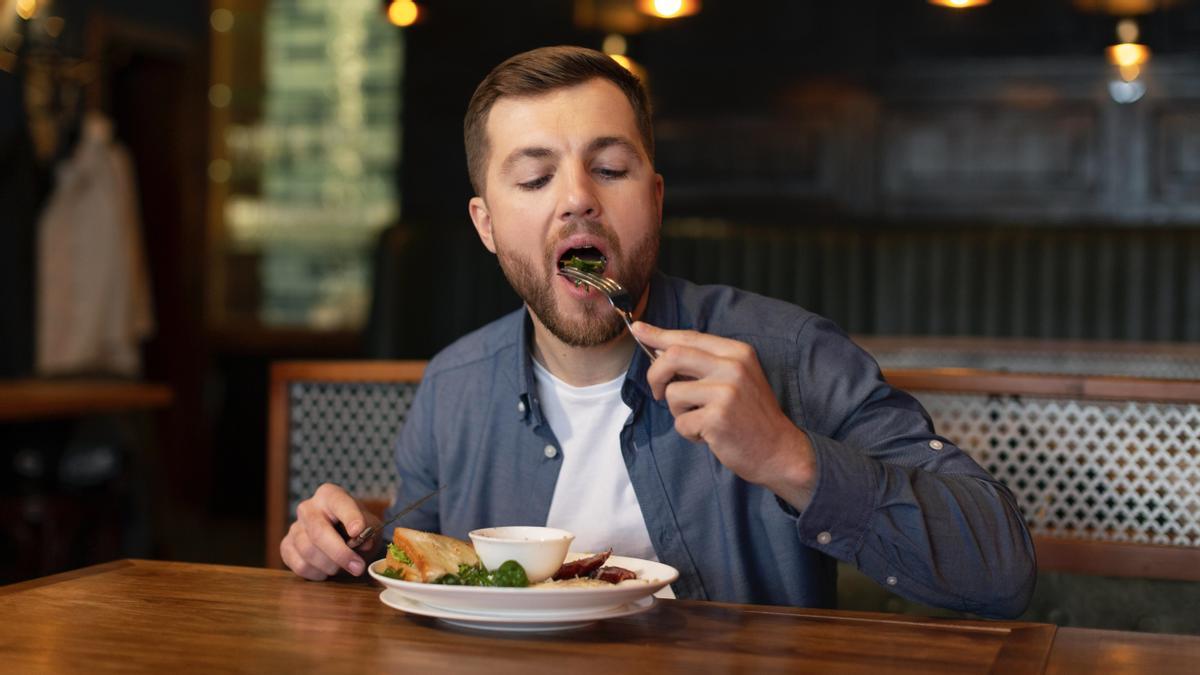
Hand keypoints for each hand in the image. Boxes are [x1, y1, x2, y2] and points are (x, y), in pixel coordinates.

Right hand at [280, 483, 381, 579]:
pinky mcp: (286, 546)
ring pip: (308, 551)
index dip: (349, 517)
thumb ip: (369, 530)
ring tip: (342, 568)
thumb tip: (363, 543)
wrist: (340, 537)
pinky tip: (326, 571)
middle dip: (340, 553)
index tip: (358, 531)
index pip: (339, 503)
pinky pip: (299, 565)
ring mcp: (294, 527)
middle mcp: (308, 508)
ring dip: (329, 566)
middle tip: (358, 567)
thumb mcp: (369, 525)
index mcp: (330, 495)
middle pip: (319, 532)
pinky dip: (316, 573)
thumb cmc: (356, 528)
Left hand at [631, 322, 816, 508]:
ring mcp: (726, 392)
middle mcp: (733, 366)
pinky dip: (689, 432)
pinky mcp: (717, 418)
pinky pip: (681, 422)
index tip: (638, 329)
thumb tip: (660, 350)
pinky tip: (709, 436)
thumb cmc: (751, 416)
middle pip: (673, 356)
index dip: (659, 334)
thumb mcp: (736, 378)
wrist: (779, 451)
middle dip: (656, 375)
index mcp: (737, 352)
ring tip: (701, 420)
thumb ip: (704, 363)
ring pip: (674, 393)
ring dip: (679, 412)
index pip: (689, 337)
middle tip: (659, 393)